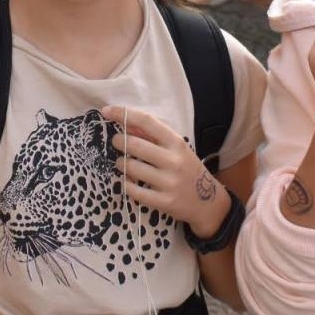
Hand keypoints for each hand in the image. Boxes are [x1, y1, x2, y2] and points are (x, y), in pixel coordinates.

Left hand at [102, 105, 224, 235]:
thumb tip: (126, 124)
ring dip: (121, 164)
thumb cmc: (188, 170)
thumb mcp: (177, 149)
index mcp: (177, 143)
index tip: (106, 111)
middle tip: (117, 143)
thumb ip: (153, 137)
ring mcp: (169, 182)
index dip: (123, 114)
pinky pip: (132, 190)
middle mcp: (173, 160)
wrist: (209, 203)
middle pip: (133, 144)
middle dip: (118, 141)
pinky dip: (126, 184)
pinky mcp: (164, 202)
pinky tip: (130, 182)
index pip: (146, 121)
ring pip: (130, 167)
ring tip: (125, 164)